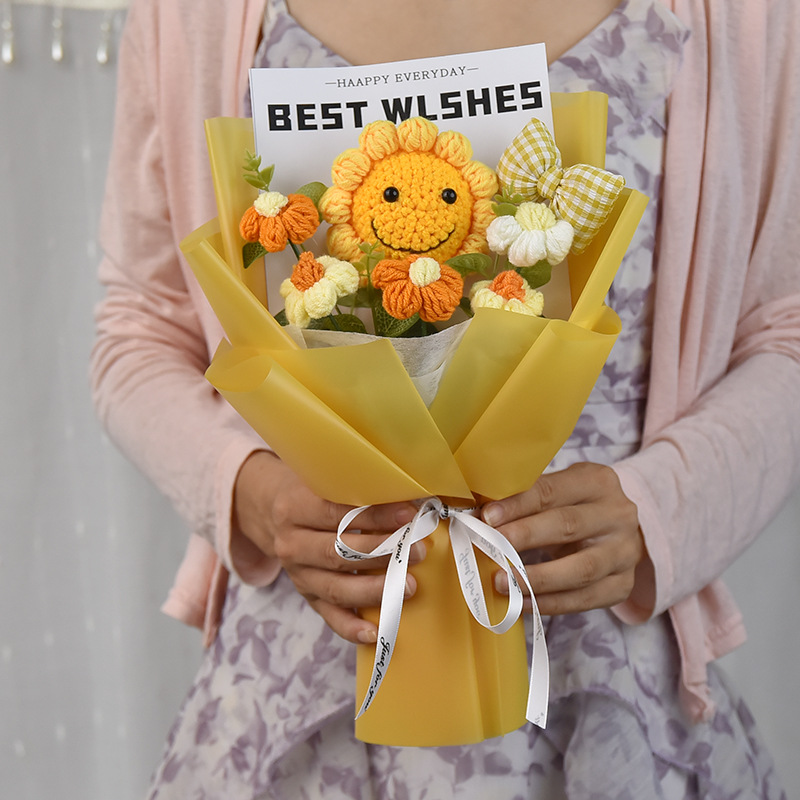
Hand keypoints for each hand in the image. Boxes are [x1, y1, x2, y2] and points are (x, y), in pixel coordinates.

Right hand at [233, 451, 419, 643]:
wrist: (270, 510)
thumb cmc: (311, 491)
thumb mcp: (322, 479)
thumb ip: (355, 489)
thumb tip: (408, 498)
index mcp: (293, 507)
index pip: (336, 513)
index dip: (374, 516)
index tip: (408, 517)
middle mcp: (291, 544)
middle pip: (338, 554)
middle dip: (382, 554)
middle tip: (418, 551)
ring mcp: (297, 574)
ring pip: (336, 588)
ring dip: (375, 589)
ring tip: (408, 585)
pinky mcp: (306, 595)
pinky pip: (329, 616)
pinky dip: (352, 627)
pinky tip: (376, 632)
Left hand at [481, 462, 645, 615]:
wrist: (616, 531)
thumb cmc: (573, 507)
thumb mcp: (557, 492)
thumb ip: (525, 500)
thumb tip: (479, 515)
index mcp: (597, 481)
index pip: (552, 490)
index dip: (518, 504)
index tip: (487, 517)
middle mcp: (617, 515)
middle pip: (568, 526)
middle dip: (525, 537)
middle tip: (491, 548)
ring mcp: (624, 553)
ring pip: (581, 569)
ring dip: (535, 578)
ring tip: (501, 582)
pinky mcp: (623, 586)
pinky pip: (584, 600)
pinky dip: (549, 604)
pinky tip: (520, 603)